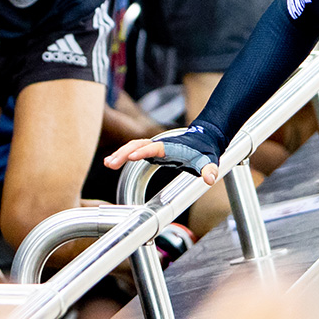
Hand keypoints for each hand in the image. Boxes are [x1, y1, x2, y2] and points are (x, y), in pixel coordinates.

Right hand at [103, 132, 219, 187]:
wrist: (205, 140)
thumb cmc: (205, 151)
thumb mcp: (210, 161)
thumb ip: (210, 170)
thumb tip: (211, 179)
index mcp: (171, 147)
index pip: (154, 148)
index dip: (143, 152)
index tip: (131, 157)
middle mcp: (160, 145)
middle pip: (138, 145)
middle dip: (124, 153)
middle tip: (110, 164)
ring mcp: (155, 147)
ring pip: (134, 146)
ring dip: (120, 154)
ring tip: (107, 164)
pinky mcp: (153, 151)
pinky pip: (135, 151)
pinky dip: (123, 155)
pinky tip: (112, 163)